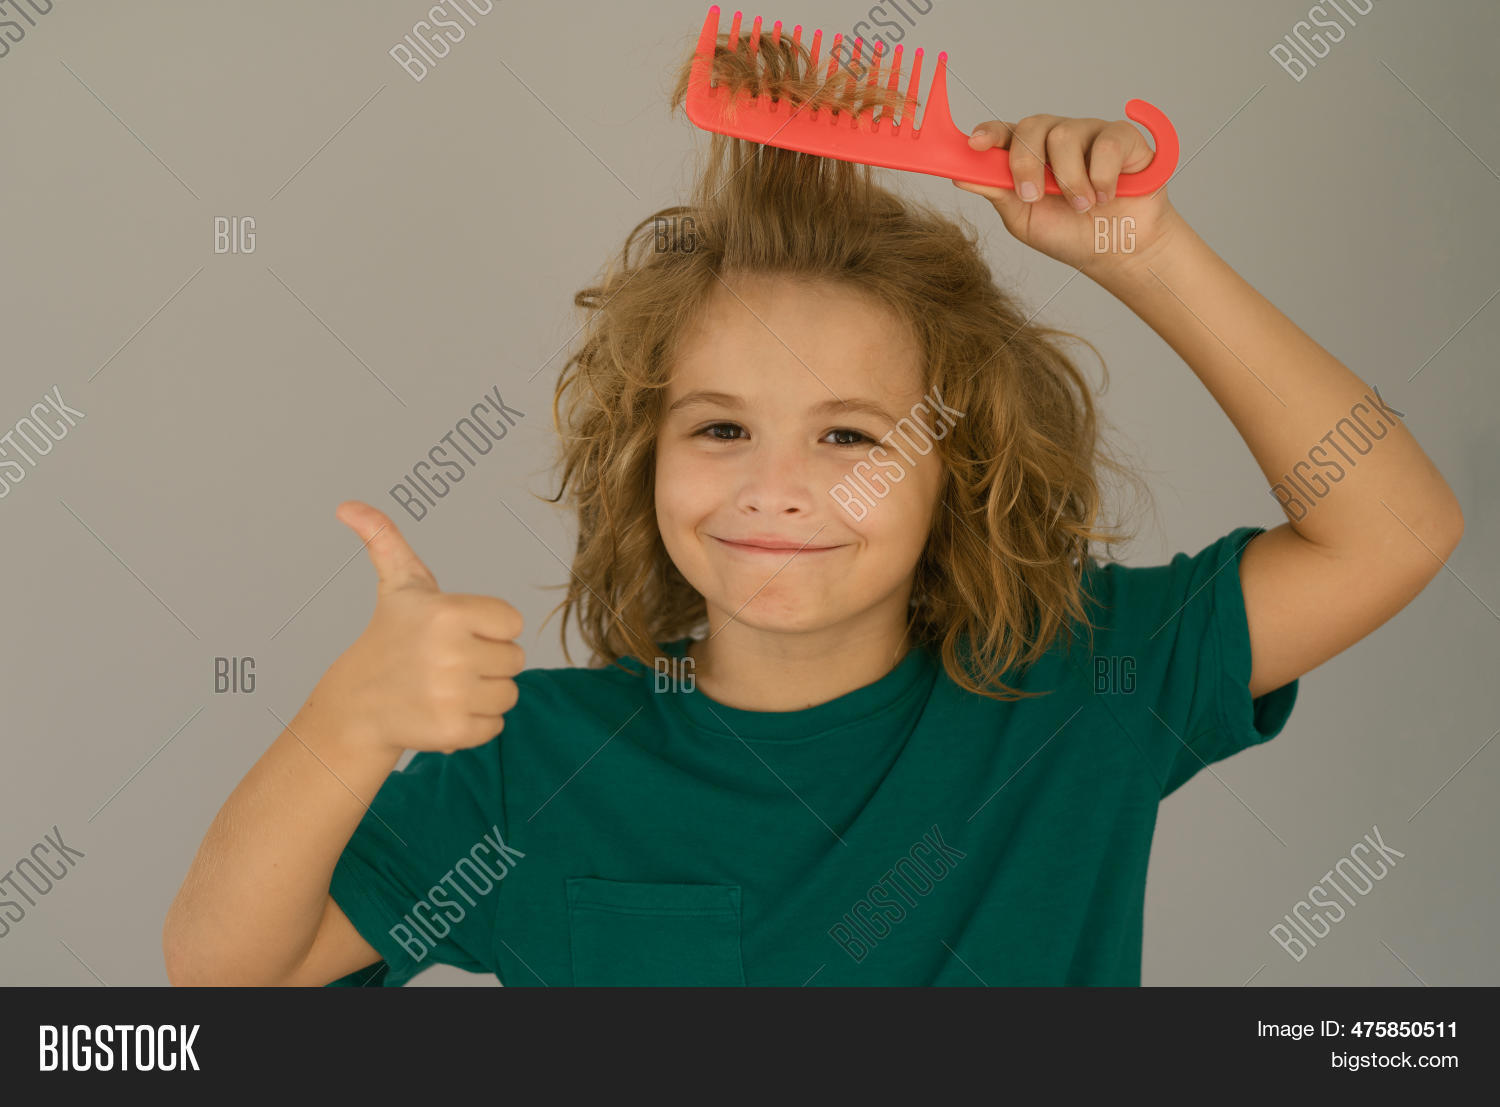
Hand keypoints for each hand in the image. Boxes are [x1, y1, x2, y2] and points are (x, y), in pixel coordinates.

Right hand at [306, 501, 524, 755]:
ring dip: (483, 693)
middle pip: (515, 660)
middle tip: (447, 662)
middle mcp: (451, 654)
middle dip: (487, 661)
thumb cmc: (390, 638)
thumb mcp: (398, 586)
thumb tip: (347, 505)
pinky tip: (442, 711)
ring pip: (508, 694)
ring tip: (444, 686)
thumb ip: (385, 539)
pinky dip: (475, 723)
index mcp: (448, 613)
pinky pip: (496, 726)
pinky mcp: (453, 731)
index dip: (489, 628)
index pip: (513, 622)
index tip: (456, 631)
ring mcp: (452, 695)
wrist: (357, 705)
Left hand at [952, 114, 1181, 274]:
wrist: (1117, 250)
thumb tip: (960, 176)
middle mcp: (1056, 138)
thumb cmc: (1070, 234)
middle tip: (1033, 196)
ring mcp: (1088, 134)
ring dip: (1069, 179)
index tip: (975, 144)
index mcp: (1029, 155)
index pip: (1004, 132)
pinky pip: (1105, 143)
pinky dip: (1101, 176)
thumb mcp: (1024, 219)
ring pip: (1065, 134)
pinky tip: (1106, 195)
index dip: (988, 133)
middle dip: (1026, 163)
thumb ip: (996, 193)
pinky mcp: (1121, 137)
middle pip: (1031, 126)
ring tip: (1081, 206)